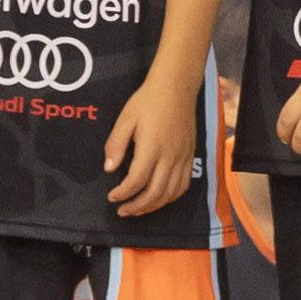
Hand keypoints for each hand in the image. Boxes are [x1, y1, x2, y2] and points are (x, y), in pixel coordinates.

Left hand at [102, 74, 200, 216]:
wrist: (176, 88)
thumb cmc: (147, 101)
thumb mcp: (125, 119)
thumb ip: (116, 145)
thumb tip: (109, 168)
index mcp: (152, 147)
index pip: (137, 180)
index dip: (123, 193)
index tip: (112, 196)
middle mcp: (170, 156)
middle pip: (155, 192)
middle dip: (137, 206)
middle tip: (122, 211)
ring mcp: (183, 157)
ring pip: (171, 192)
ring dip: (153, 206)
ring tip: (138, 209)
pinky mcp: (191, 156)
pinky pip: (184, 184)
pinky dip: (171, 197)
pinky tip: (160, 199)